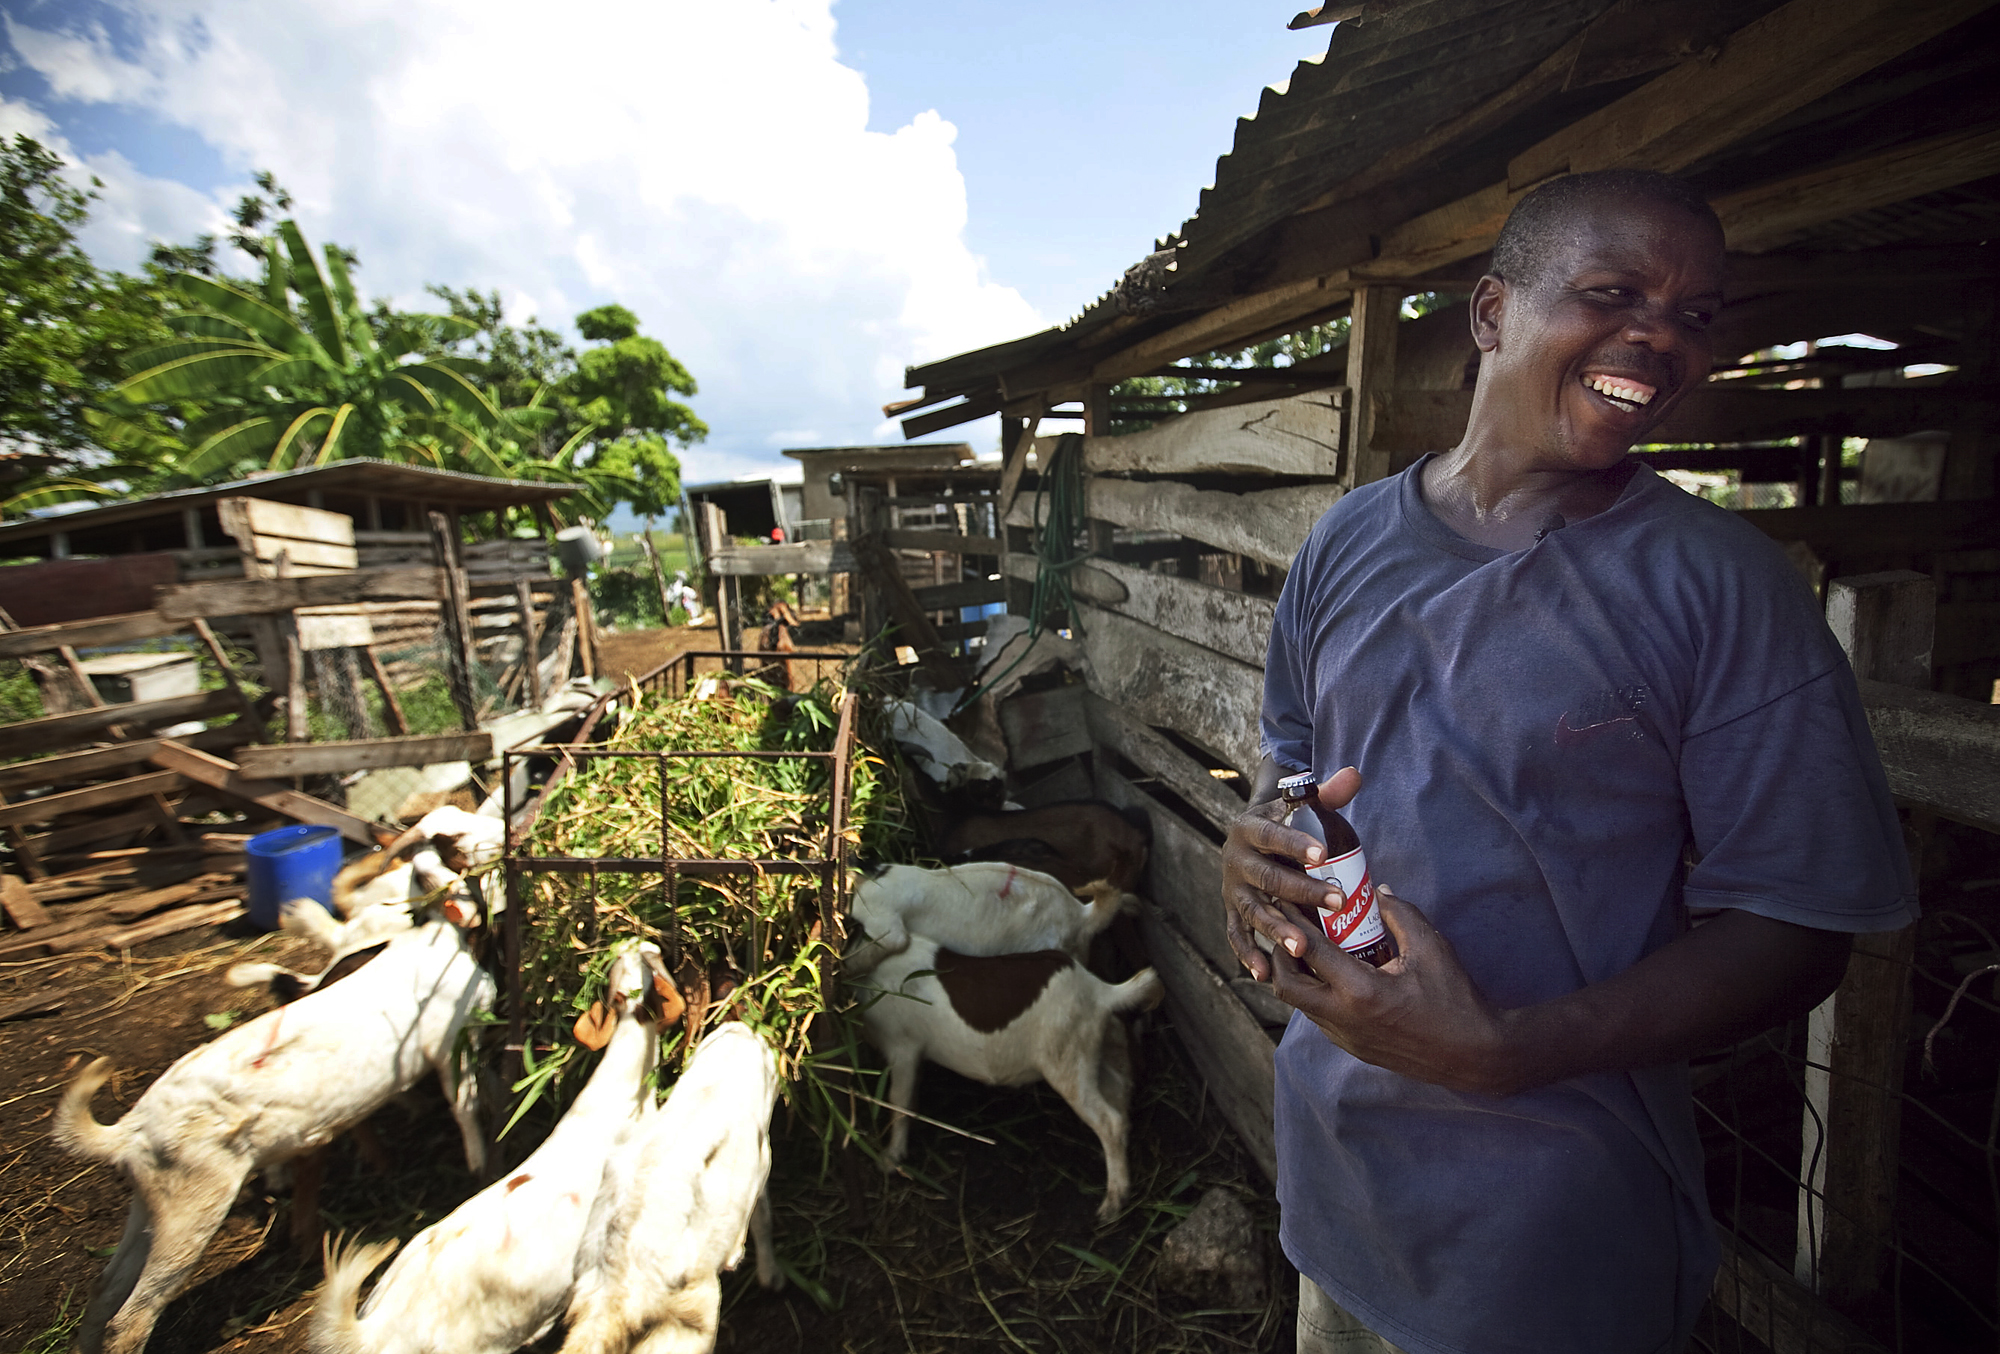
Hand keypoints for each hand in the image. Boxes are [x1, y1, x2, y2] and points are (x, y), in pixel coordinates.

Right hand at [1222, 766, 1362, 981]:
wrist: (1253, 838)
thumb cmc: (1286, 822)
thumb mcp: (1300, 806)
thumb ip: (1327, 792)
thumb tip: (1354, 775)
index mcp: (1249, 827)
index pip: (1271, 834)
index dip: (1294, 843)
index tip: (1323, 853)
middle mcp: (1235, 859)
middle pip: (1267, 878)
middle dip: (1301, 892)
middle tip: (1337, 901)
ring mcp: (1233, 889)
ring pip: (1252, 911)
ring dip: (1275, 929)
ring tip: (1302, 945)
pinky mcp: (1232, 912)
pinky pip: (1237, 936)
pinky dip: (1248, 955)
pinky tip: (1265, 974)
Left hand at [1268, 886, 1521, 1095]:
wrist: (1474, 1054)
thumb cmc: (1455, 998)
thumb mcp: (1431, 947)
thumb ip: (1400, 914)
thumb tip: (1377, 892)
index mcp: (1361, 991)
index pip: (1309, 950)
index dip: (1292, 920)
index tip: (1285, 899)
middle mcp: (1345, 1018)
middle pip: (1286, 984)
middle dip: (1280, 953)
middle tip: (1289, 928)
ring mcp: (1346, 1037)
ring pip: (1300, 1004)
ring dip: (1296, 974)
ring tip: (1306, 947)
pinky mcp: (1353, 1047)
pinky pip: (1319, 1017)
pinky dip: (1315, 993)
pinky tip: (1331, 974)